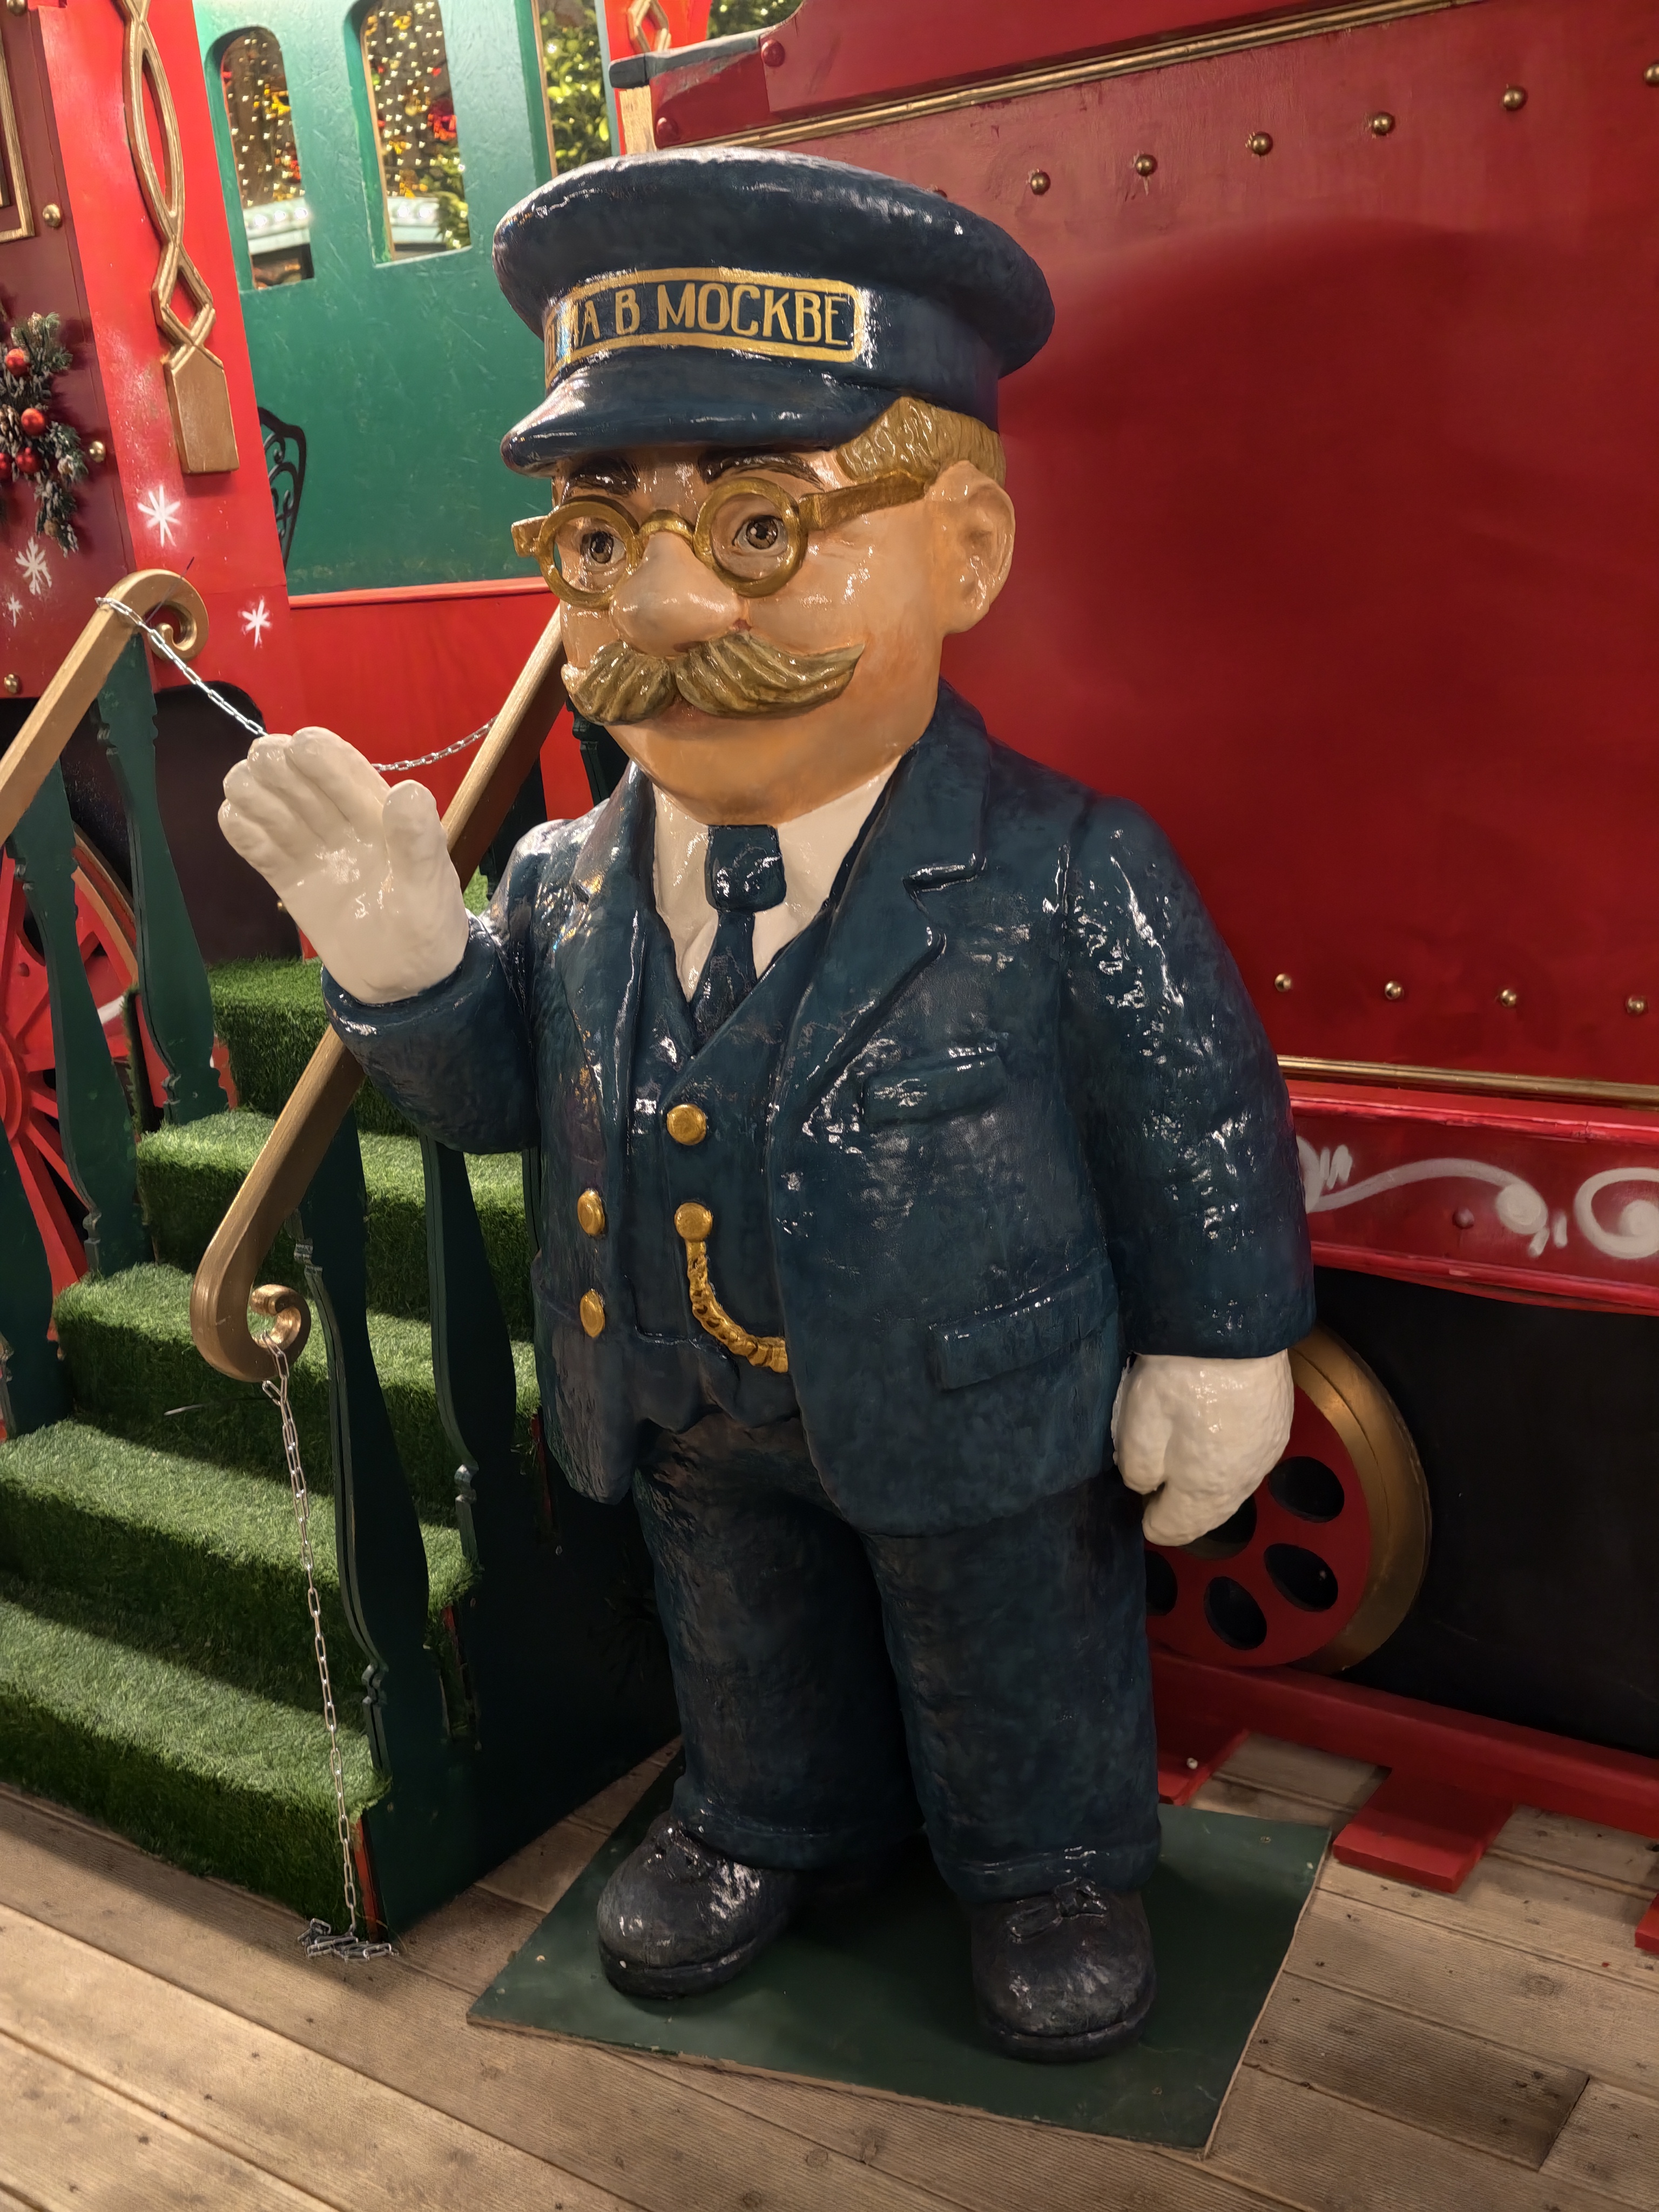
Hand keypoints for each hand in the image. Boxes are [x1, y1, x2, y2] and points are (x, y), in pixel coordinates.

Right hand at [219, 728, 469, 1004]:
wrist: (403, 985)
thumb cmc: (428, 933)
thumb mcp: (429, 890)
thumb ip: (418, 842)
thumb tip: (407, 791)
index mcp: (381, 815)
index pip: (344, 768)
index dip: (321, 753)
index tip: (300, 746)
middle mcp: (343, 824)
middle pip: (299, 778)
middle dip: (279, 766)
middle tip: (266, 772)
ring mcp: (313, 850)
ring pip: (271, 804)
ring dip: (254, 793)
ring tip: (249, 798)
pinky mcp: (289, 878)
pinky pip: (257, 844)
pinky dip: (241, 829)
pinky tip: (237, 822)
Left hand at [1112, 1351, 1292, 1548]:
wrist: (1234, 1327)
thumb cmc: (1180, 1379)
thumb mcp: (1140, 1426)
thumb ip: (1139, 1469)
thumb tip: (1146, 1488)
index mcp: (1207, 1489)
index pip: (1177, 1526)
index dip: (1153, 1525)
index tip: (1137, 1515)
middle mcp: (1243, 1481)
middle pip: (1209, 1513)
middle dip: (1181, 1512)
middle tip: (1156, 1501)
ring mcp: (1266, 1453)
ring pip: (1231, 1488)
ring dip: (1205, 1488)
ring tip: (1181, 1476)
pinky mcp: (1278, 1425)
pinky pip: (1247, 1461)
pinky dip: (1226, 1463)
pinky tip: (1212, 1446)